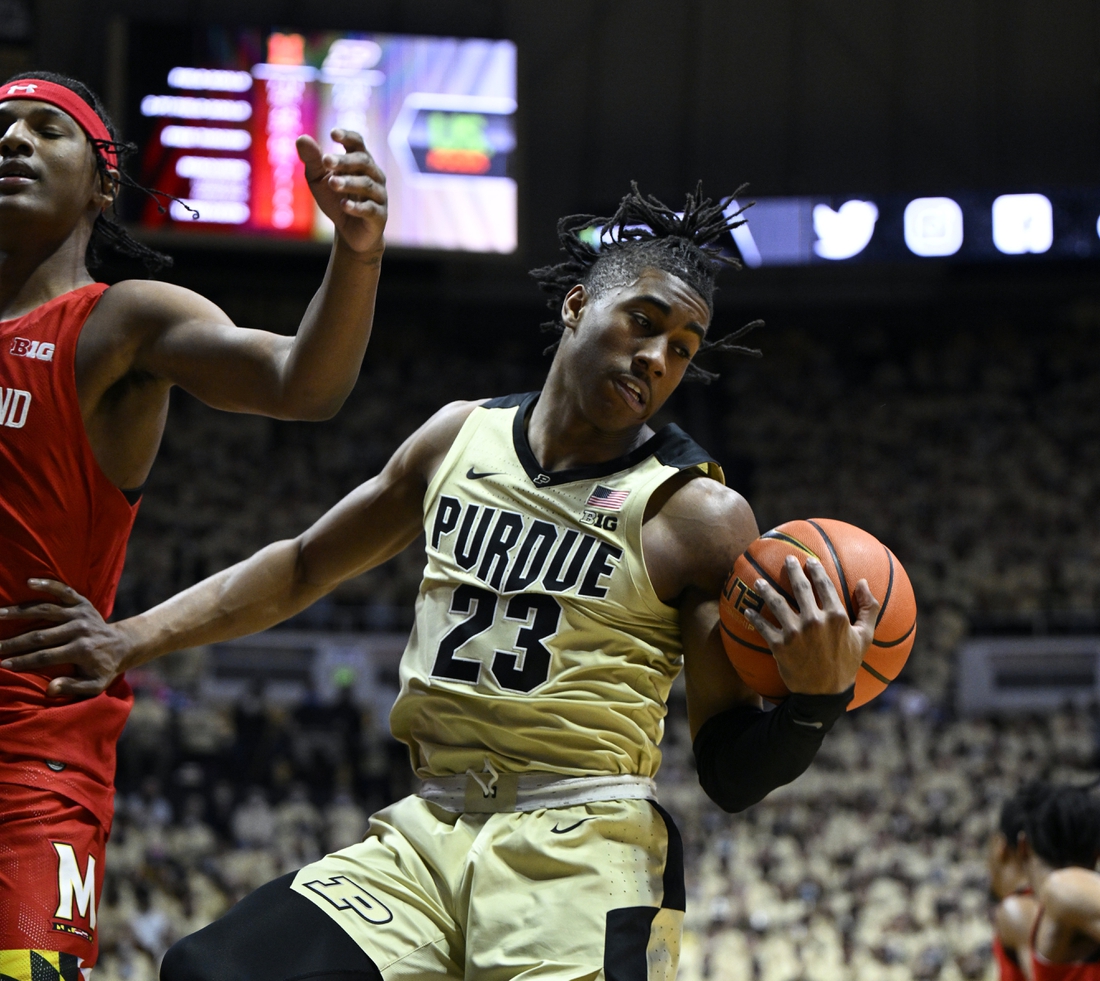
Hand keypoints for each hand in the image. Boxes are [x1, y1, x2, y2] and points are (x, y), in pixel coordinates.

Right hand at [0, 579, 131, 698]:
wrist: (122, 644)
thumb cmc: (103, 668)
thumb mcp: (95, 685)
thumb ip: (73, 687)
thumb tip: (49, 689)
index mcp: (81, 650)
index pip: (45, 657)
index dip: (22, 661)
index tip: (3, 664)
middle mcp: (80, 629)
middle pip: (40, 636)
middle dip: (14, 642)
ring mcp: (80, 613)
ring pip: (45, 611)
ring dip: (20, 612)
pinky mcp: (82, 602)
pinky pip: (63, 591)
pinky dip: (48, 585)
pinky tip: (29, 582)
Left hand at [298, 129, 386, 255]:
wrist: (349, 233)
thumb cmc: (335, 200)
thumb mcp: (318, 179)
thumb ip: (312, 160)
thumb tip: (301, 138)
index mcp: (360, 162)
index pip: (358, 144)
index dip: (348, 137)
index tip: (333, 134)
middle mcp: (374, 175)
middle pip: (363, 162)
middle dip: (344, 161)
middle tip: (326, 160)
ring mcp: (379, 196)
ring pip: (367, 184)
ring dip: (349, 182)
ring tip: (332, 183)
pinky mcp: (379, 217)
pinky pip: (370, 209)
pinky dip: (357, 207)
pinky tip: (343, 205)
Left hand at [743, 555, 878, 694]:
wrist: (825, 694)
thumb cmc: (847, 664)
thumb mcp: (864, 637)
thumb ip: (869, 608)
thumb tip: (864, 582)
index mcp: (836, 616)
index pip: (824, 585)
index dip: (816, 570)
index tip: (809, 560)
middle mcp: (814, 621)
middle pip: (800, 587)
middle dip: (792, 569)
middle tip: (786, 559)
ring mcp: (795, 633)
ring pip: (777, 603)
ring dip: (766, 589)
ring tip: (759, 581)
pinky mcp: (779, 645)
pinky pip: (763, 627)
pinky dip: (754, 618)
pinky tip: (747, 611)